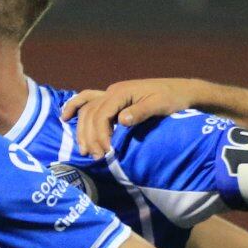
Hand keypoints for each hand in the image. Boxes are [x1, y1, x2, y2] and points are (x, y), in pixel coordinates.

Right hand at [61, 80, 201, 157]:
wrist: (182, 91)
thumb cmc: (173, 98)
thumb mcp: (160, 105)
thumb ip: (140, 112)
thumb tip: (121, 121)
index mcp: (122, 92)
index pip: (101, 114)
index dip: (100, 134)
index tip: (107, 152)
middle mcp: (112, 91)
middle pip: (90, 114)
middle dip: (90, 137)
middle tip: (97, 157)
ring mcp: (110, 93)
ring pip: (86, 110)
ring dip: (83, 130)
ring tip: (85, 151)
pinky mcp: (113, 99)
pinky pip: (88, 102)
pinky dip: (75, 108)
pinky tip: (65, 117)